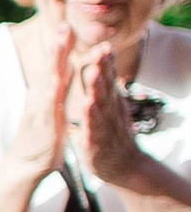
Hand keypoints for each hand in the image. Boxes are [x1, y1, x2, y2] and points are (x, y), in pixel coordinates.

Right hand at [10, 15, 74, 177]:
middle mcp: (42, 100)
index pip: (55, 67)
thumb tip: (59, 74)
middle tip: (63, 24)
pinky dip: (51, 93)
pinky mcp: (44, 127)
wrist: (25, 167)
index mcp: (47, 97)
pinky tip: (55, 81)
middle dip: (58, 47)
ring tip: (58, 44)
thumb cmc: (40, 140)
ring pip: (49, 83)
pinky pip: (48, 108)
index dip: (60, 47)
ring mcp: (41, 112)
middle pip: (51, 68)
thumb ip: (54, 92)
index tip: (66, 25)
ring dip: (53, 63)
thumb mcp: (49, 112)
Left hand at [73, 39, 139, 186]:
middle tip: (102, 51)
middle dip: (104, 69)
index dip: (107, 63)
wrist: (124, 166)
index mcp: (110, 103)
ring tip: (94, 72)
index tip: (105, 44)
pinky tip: (87, 106)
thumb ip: (105, 88)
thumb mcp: (110, 109)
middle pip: (107, 88)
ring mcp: (104, 127)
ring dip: (98, 89)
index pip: (109, 80)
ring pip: (101, 106)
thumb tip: (103, 65)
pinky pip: (94, 128)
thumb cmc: (113, 134)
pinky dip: (91, 117)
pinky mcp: (97, 143)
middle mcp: (110, 112)